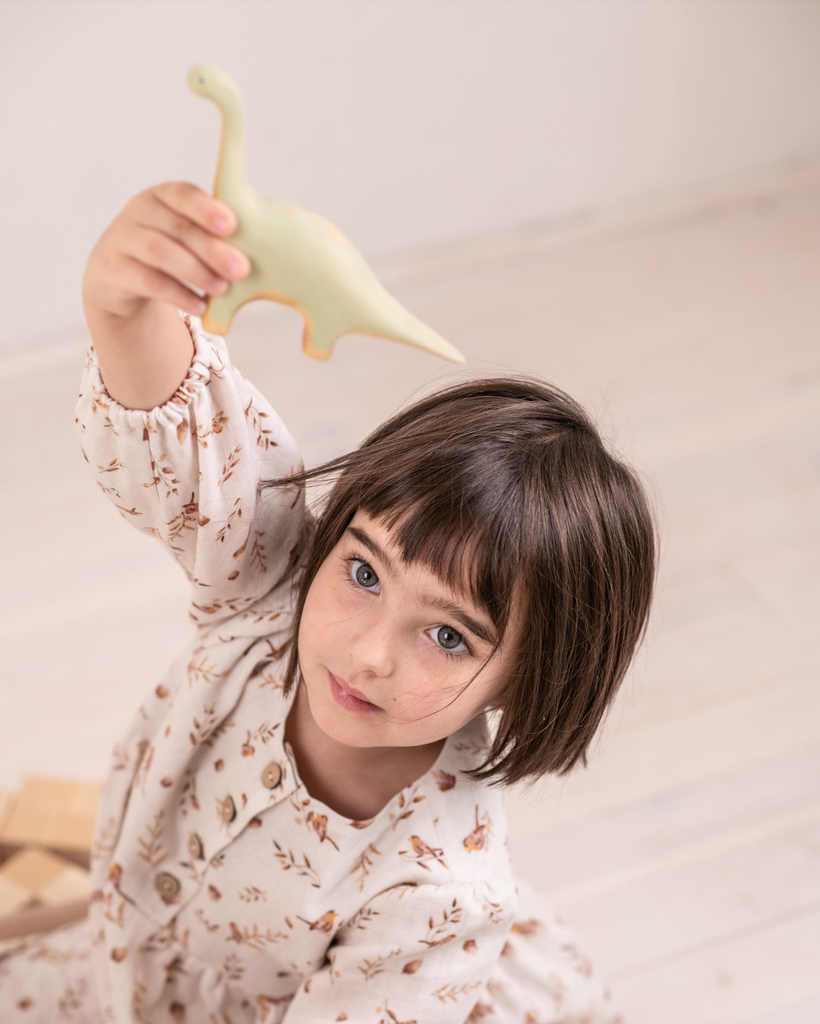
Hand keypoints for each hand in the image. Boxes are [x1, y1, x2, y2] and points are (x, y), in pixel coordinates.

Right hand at [83, 181, 249, 320]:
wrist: (119, 276)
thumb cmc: (170, 251)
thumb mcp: (187, 236)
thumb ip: (215, 235)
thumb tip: (265, 248)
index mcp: (162, 196)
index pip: (183, 194)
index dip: (206, 209)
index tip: (231, 225)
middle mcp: (139, 212)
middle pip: (178, 228)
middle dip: (212, 250)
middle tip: (241, 270)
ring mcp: (123, 239)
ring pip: (161, 253)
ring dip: (196, 272)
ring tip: (221, 288)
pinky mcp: (115, 270)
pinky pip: (150, 282)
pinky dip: (179, 295)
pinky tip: (200, 307)